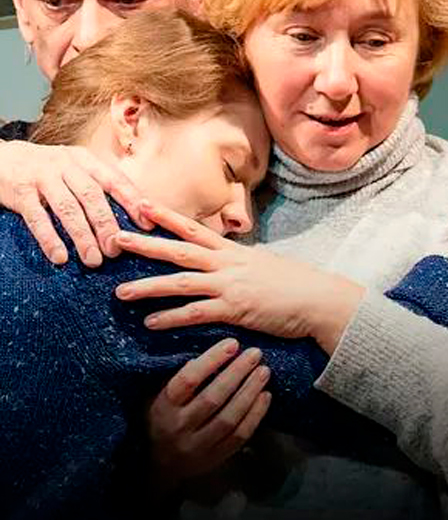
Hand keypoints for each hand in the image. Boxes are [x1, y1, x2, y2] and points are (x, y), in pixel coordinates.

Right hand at [0, 141, 150, 265]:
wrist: (0, 156)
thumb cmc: (45, 169)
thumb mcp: (73, 167)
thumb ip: (97, 184)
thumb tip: (133, 211)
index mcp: (84, 159)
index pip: (114, 180)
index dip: (132, 202)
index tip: (148, 225)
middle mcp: (65, 165)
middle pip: (92, 196)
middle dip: (107, 225)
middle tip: (117, 250)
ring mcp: (41, 176)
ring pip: (67, 208)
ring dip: (83, 236)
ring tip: (94, 260)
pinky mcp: (19, 191)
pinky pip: (37, 217)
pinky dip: (49, 238)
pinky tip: (60, 257)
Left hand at [116, 204, 363, 353]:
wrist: (318, 299)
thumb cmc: (293, 283)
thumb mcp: (262, 263)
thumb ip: (238, 262)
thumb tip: (223, 260)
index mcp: (232, 251)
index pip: (193, 228)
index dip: (166, 216)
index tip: (141, 205)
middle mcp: (226, 263)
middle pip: (178, 249)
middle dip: (145, 244)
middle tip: (116, 239)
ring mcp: (229, 285)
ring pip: (181, 282)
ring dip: (148, 286)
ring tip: (120, 292)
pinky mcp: (234, 309)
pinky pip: (196, 314)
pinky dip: (171, 318)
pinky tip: (150, 322)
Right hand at [147, 338, 270, 491]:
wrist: (158, 463)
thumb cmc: (159, 415)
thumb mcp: (156, 392)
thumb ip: (175, 373)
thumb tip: (202, 346)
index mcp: (164, 406)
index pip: (189, 379)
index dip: (211, 360)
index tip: (232, 343)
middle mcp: (180, 426)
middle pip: (213, 398)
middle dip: (237, 373)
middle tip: (255, 353)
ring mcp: (198, 445)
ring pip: (229, 418)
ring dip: (249, 392)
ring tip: (264, 371)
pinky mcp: (215, 458)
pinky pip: (239, 436)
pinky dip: (255, 415)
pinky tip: (265, 396)